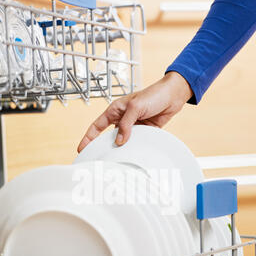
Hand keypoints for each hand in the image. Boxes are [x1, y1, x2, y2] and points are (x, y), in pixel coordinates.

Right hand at [77, 72, 192, 152]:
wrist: (173, 96)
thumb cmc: (154, 95)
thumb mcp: (136, 107)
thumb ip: (126, 124)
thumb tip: (119, 141)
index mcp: (115, 110)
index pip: (97, 126)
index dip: (88, 138)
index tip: (82, 149)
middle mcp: (122, 119)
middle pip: (108, 136)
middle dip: (103, 147)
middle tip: (98, 160)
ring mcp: (133, 127)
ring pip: (123, 142)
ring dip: (121, 149)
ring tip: (116, 160)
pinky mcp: (144, 132)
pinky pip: (136, 143)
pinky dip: (135, 148)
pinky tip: (134, 154)